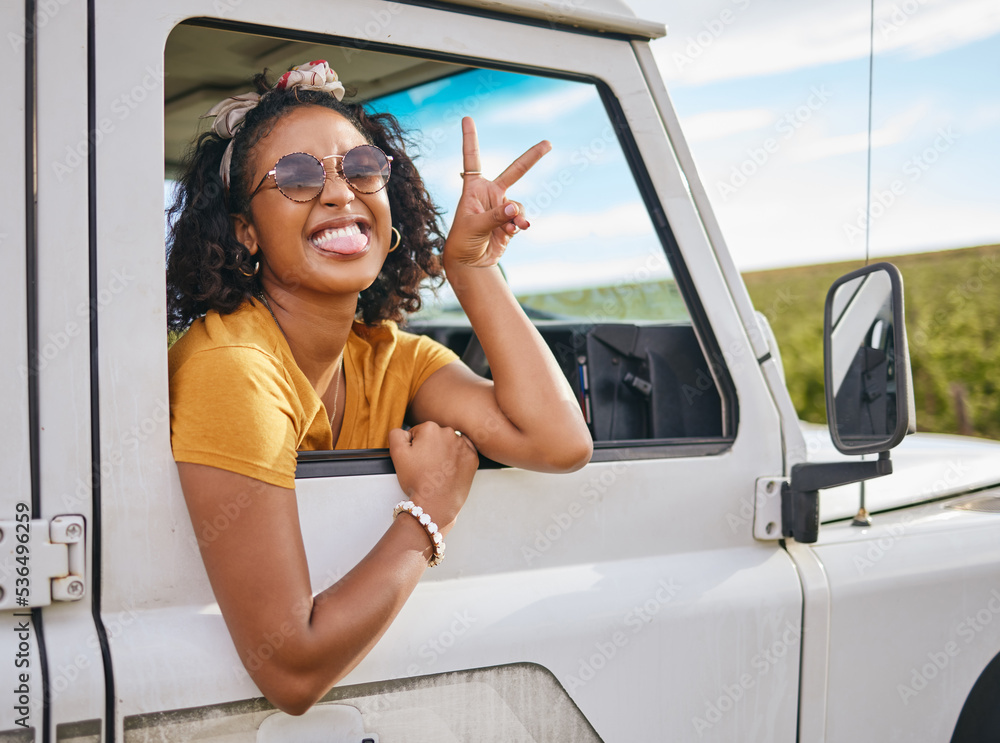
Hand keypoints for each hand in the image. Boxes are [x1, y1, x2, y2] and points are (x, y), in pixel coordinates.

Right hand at [388, 422, 479, 533]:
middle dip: (429, 448)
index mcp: (429, 427)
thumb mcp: (397, 453)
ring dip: (443, 452)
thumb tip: (406, 431)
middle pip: (434, 437)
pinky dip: (456, 459)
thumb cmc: (416, 480)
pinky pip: (463, 453)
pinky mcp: (472, 457)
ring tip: (437, 470)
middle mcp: (449, 432)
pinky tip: (449, 469)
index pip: (418, 433)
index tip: (416, 460)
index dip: (414, 448)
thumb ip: (396, 433)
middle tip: (426, 466)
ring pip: (449, 444)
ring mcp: (463, 444)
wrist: (435, 503)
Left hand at [443, 116, 550, 267]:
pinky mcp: (511, 222)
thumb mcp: (474, 226)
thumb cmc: (462, 240)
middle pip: (515, 171)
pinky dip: (520, 224)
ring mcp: (502, 207)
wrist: (470, 262)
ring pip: (519, 205)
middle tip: (548, 144)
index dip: (470, 138)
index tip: (467, 118)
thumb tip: (514, 207)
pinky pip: (522, 218)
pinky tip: (515, 231)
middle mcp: (490, 194)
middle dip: (533, 158)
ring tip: (512, 228)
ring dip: (518, 216)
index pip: (472, 159)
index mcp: (473, 188)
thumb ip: (495, 215)